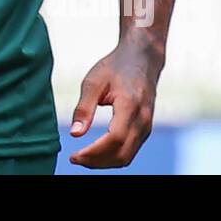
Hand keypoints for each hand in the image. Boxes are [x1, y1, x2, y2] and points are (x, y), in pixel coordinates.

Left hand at [68, 41, 161, 167]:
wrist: (142, 58)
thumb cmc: (116, 67)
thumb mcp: (94, 81)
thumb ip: (84, 108)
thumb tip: (74, 134)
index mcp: (130, 105)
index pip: (114, 139)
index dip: (93, 152)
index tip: (73, 155)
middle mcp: (142, 120)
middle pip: (121, 154)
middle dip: (97, 162)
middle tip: (75, 159)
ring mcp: (146, 126)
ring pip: (127, 157)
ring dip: (104, 163)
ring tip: (83, 158)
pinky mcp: (145, 129)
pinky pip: (130, 151)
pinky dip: (113, 157)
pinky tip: (96, 153)